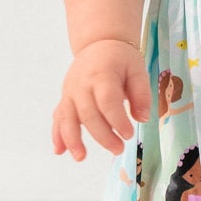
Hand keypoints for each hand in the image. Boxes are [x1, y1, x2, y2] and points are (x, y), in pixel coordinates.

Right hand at [51, 39, 149, 160]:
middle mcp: (82, 84)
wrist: (98, 44)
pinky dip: (57, 134)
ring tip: (80, 157)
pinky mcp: (65, 99)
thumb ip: (142, 94)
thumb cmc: (120, 58)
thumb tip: (142, 118)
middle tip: (118, 149)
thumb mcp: (138, 70)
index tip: (129, 134)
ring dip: (72, 139)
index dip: (117, 120)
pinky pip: (58, 117)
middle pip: (88, 114)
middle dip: (102, 135)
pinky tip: (59, 151)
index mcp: (102, 75)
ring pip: (67, 118)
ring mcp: (70, 92)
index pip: (107, 101)